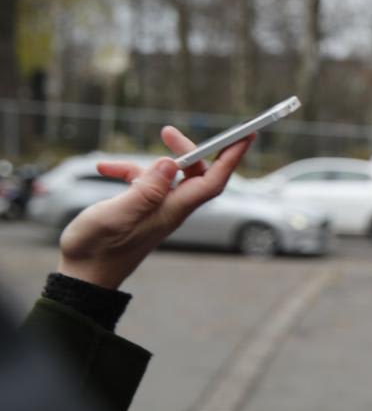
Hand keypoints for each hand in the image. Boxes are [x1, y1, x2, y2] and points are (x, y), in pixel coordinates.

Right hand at [55, 125, 252, 289]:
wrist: (84, 278)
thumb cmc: (98, 250)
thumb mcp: (117, 215)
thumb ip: (145, 190)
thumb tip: (169, 163)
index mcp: (172, 210)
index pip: (212, 181)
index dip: (231, 158)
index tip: (247, 136)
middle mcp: (170, 209)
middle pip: (194, 173)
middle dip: (186, 150)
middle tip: (168, 131)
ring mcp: (157, 210)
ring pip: (165, 176)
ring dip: (146, 164)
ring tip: (112, 165)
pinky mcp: (141, 211)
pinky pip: (143, 184)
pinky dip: (127, 173)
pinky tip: (105, 169)